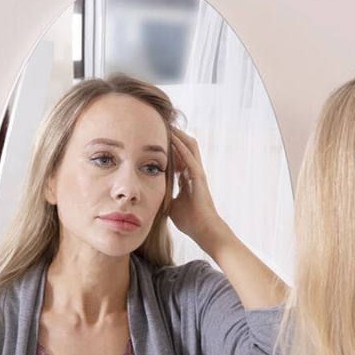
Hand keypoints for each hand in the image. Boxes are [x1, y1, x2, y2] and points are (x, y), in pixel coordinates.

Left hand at [167, 128, 226, 245]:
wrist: (203, 230)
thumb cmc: (189, 220)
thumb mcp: (172, 204)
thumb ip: (166, 195)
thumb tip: (151, 193)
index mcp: (188, 178)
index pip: (179, 157)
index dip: (169, 147)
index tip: (156, 138)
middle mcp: (194, 172)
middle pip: (186, 147)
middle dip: (175, 135)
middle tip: (161, 124)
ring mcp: (197, 173)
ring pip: (190, 146)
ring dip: (178, 135)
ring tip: (166, 124)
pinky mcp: (199, 176)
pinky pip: (189, 157)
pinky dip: (180, 146)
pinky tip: (171, 137)